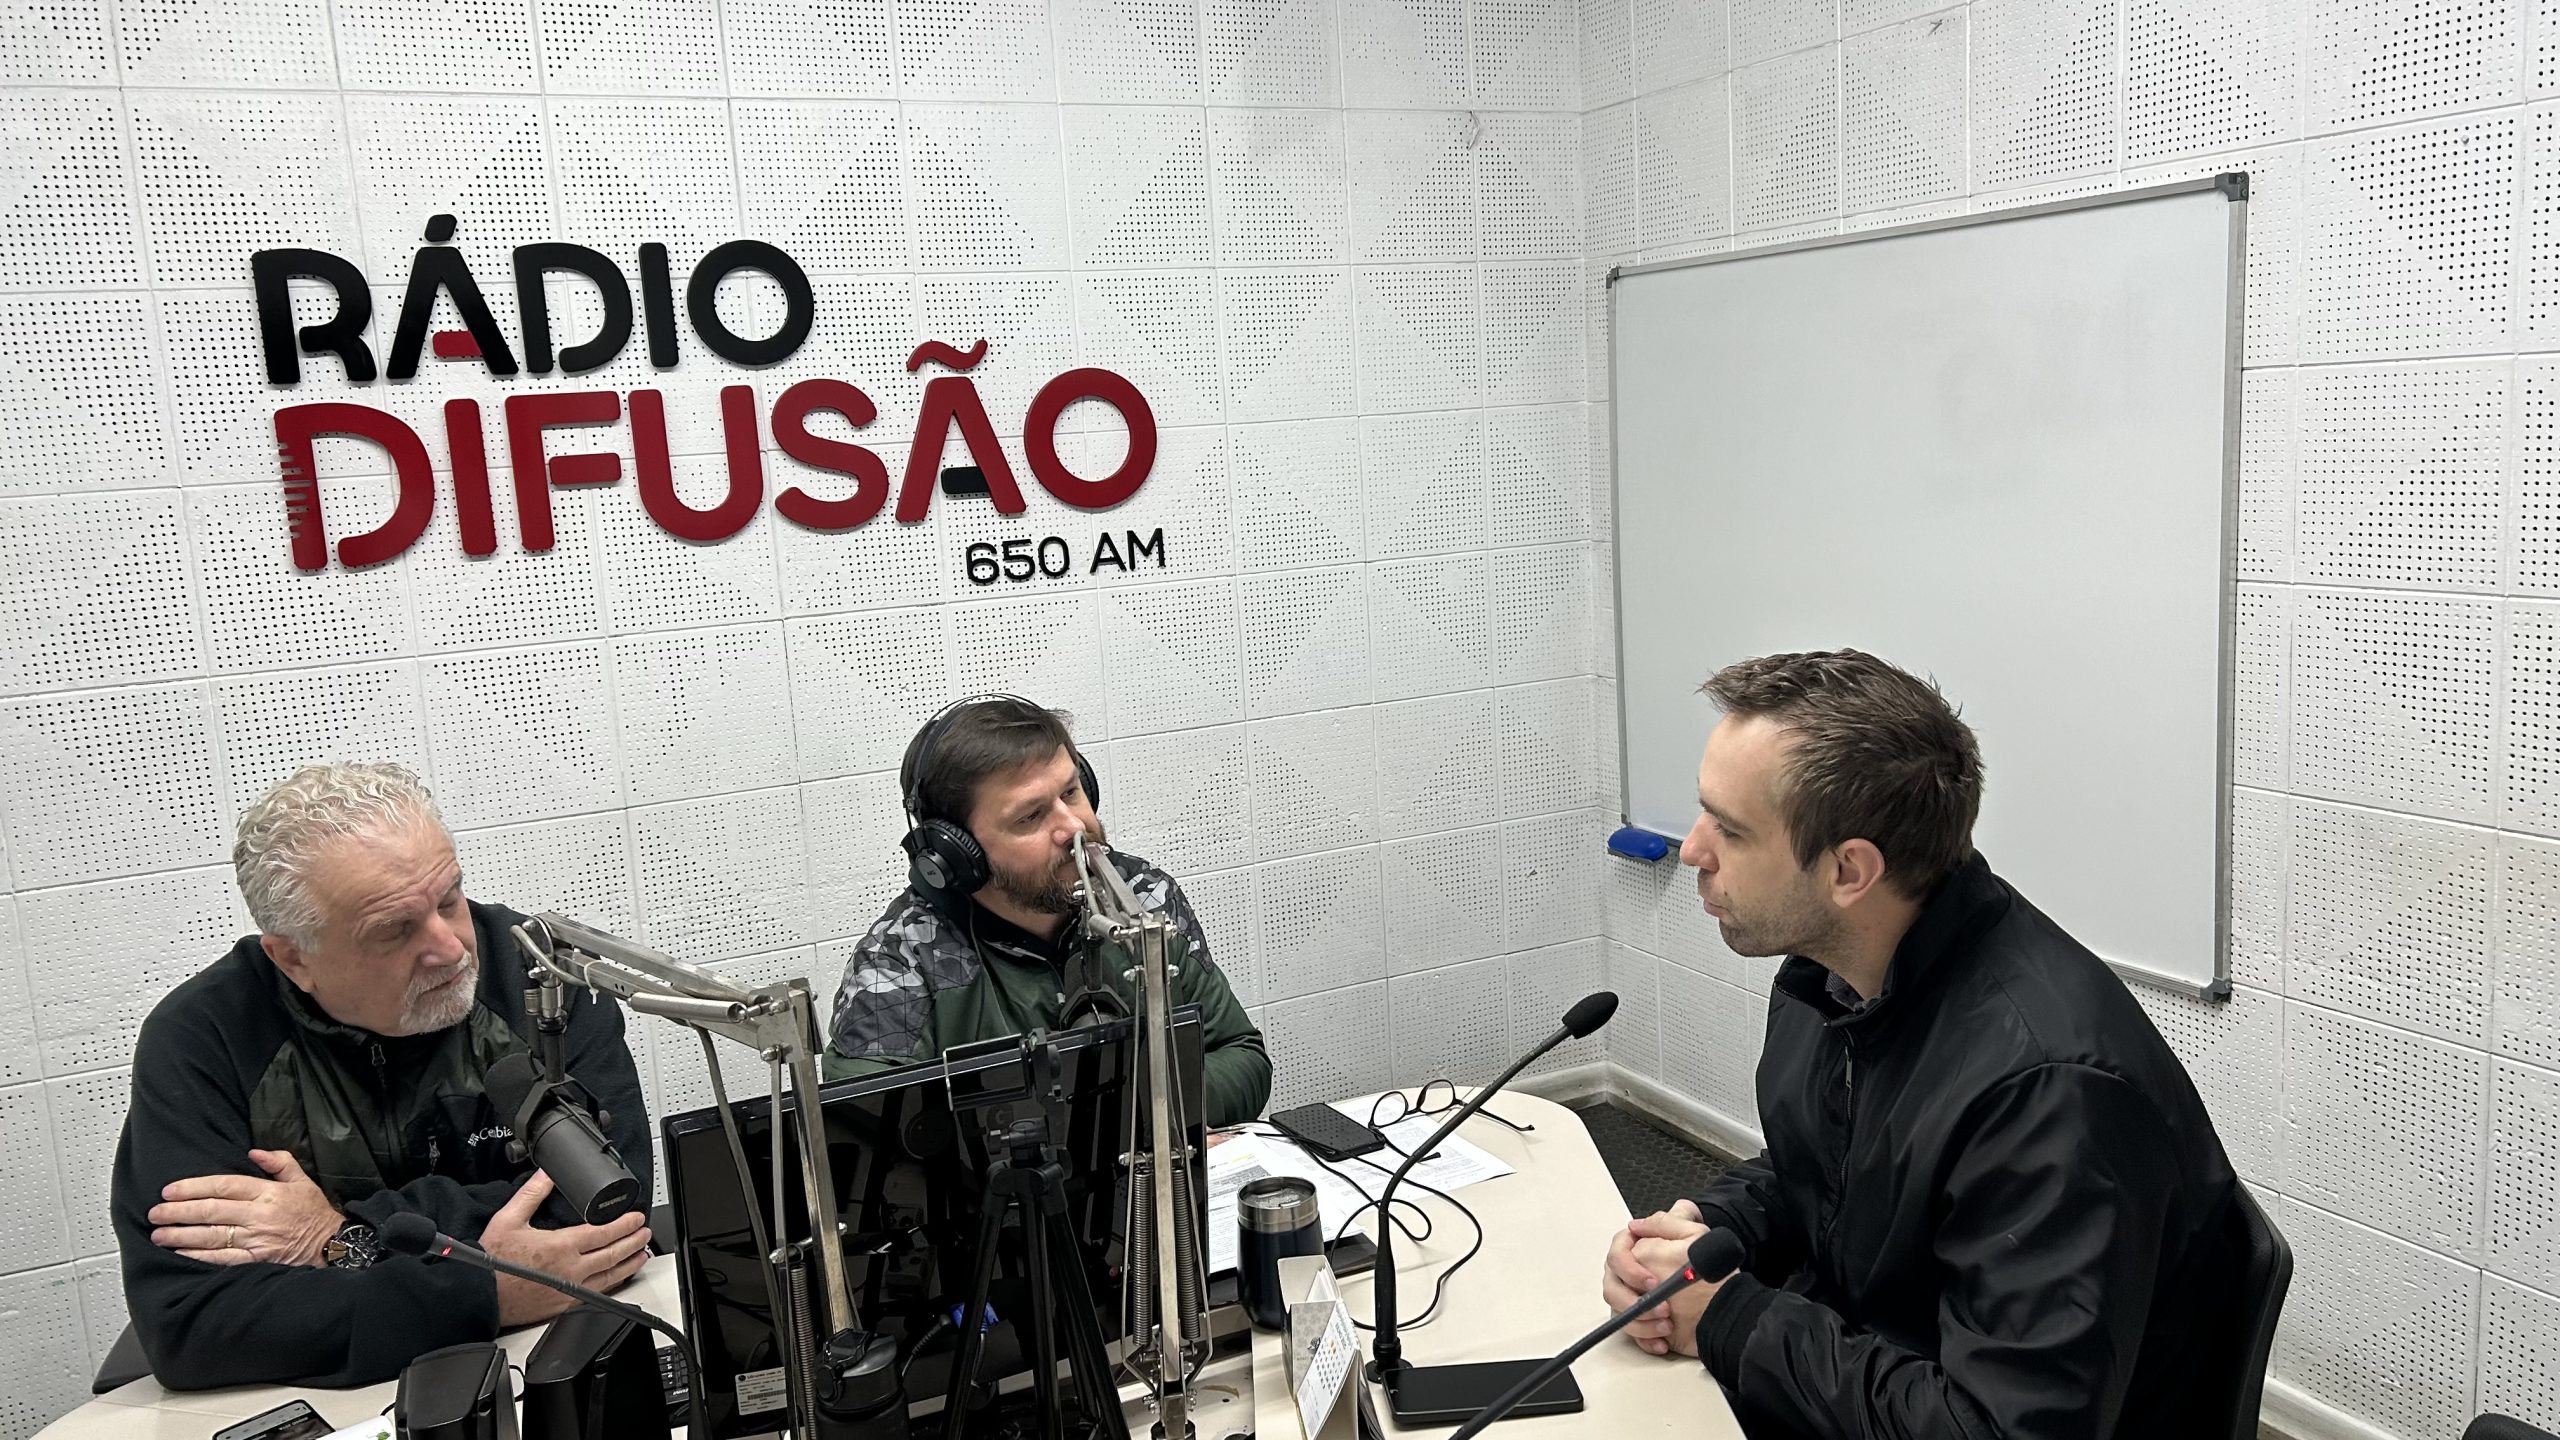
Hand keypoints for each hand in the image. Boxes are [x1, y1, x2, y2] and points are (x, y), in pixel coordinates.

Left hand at [149, 1149, 342, 1266]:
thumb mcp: (302, 1180)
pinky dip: (198, 1256)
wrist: (333, 1246)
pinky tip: (180, 1253)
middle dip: (178, 1212)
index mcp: (269, 1192)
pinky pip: (222, 1259)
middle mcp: (259, 1215)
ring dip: (181, 1235)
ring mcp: (257, 1239)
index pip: (224, 1186)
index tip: (170, 1191)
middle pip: (211, 1211)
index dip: (193, 1187)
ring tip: (159, 1234)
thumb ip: (279, 1162)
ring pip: (211, 1236)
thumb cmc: (314, 1213)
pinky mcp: (256, 1261)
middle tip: (155, 1213)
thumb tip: (254, 1152)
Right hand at [479, 1171, 652, 1327]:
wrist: (481, 1295)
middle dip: (633, 1241)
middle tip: (645, 1232)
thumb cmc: (492, 1262)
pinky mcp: (566, 1305)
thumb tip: (547, 1175)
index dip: (624, 1224)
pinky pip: (598, 1293)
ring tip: (642, 1254)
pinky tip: (619, 1278)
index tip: (636, 1217)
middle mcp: (571, 1270)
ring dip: (630, 1263)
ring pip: (610, 1276)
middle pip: (613, 1254)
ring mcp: (571, 1290)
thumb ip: (532, 1194)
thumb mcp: (509, 1219)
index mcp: (561, 1246)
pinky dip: (614, 1283)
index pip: (603, 1233)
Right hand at [1629, 1228, 1720, 1357]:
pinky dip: (1646, 1338)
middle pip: (1612, 1287)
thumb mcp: (1694, 1236)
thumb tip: (1637, 1225)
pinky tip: (1662, 1340)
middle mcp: (1634, 1275)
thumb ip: (1664, 1223)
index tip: (1651, 1282)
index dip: (1629, 1269)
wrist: (1725, 1309)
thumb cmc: (1711, 1274)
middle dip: (1634, 1301)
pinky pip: (1633, 1333)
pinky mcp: (1643, 1322)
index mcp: (1642, 1251)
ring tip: (1666, 1325)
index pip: (1617, 1255)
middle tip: (1661, 1307)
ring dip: (1641, 1321)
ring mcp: (1637, 1300)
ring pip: (1620, 1312)